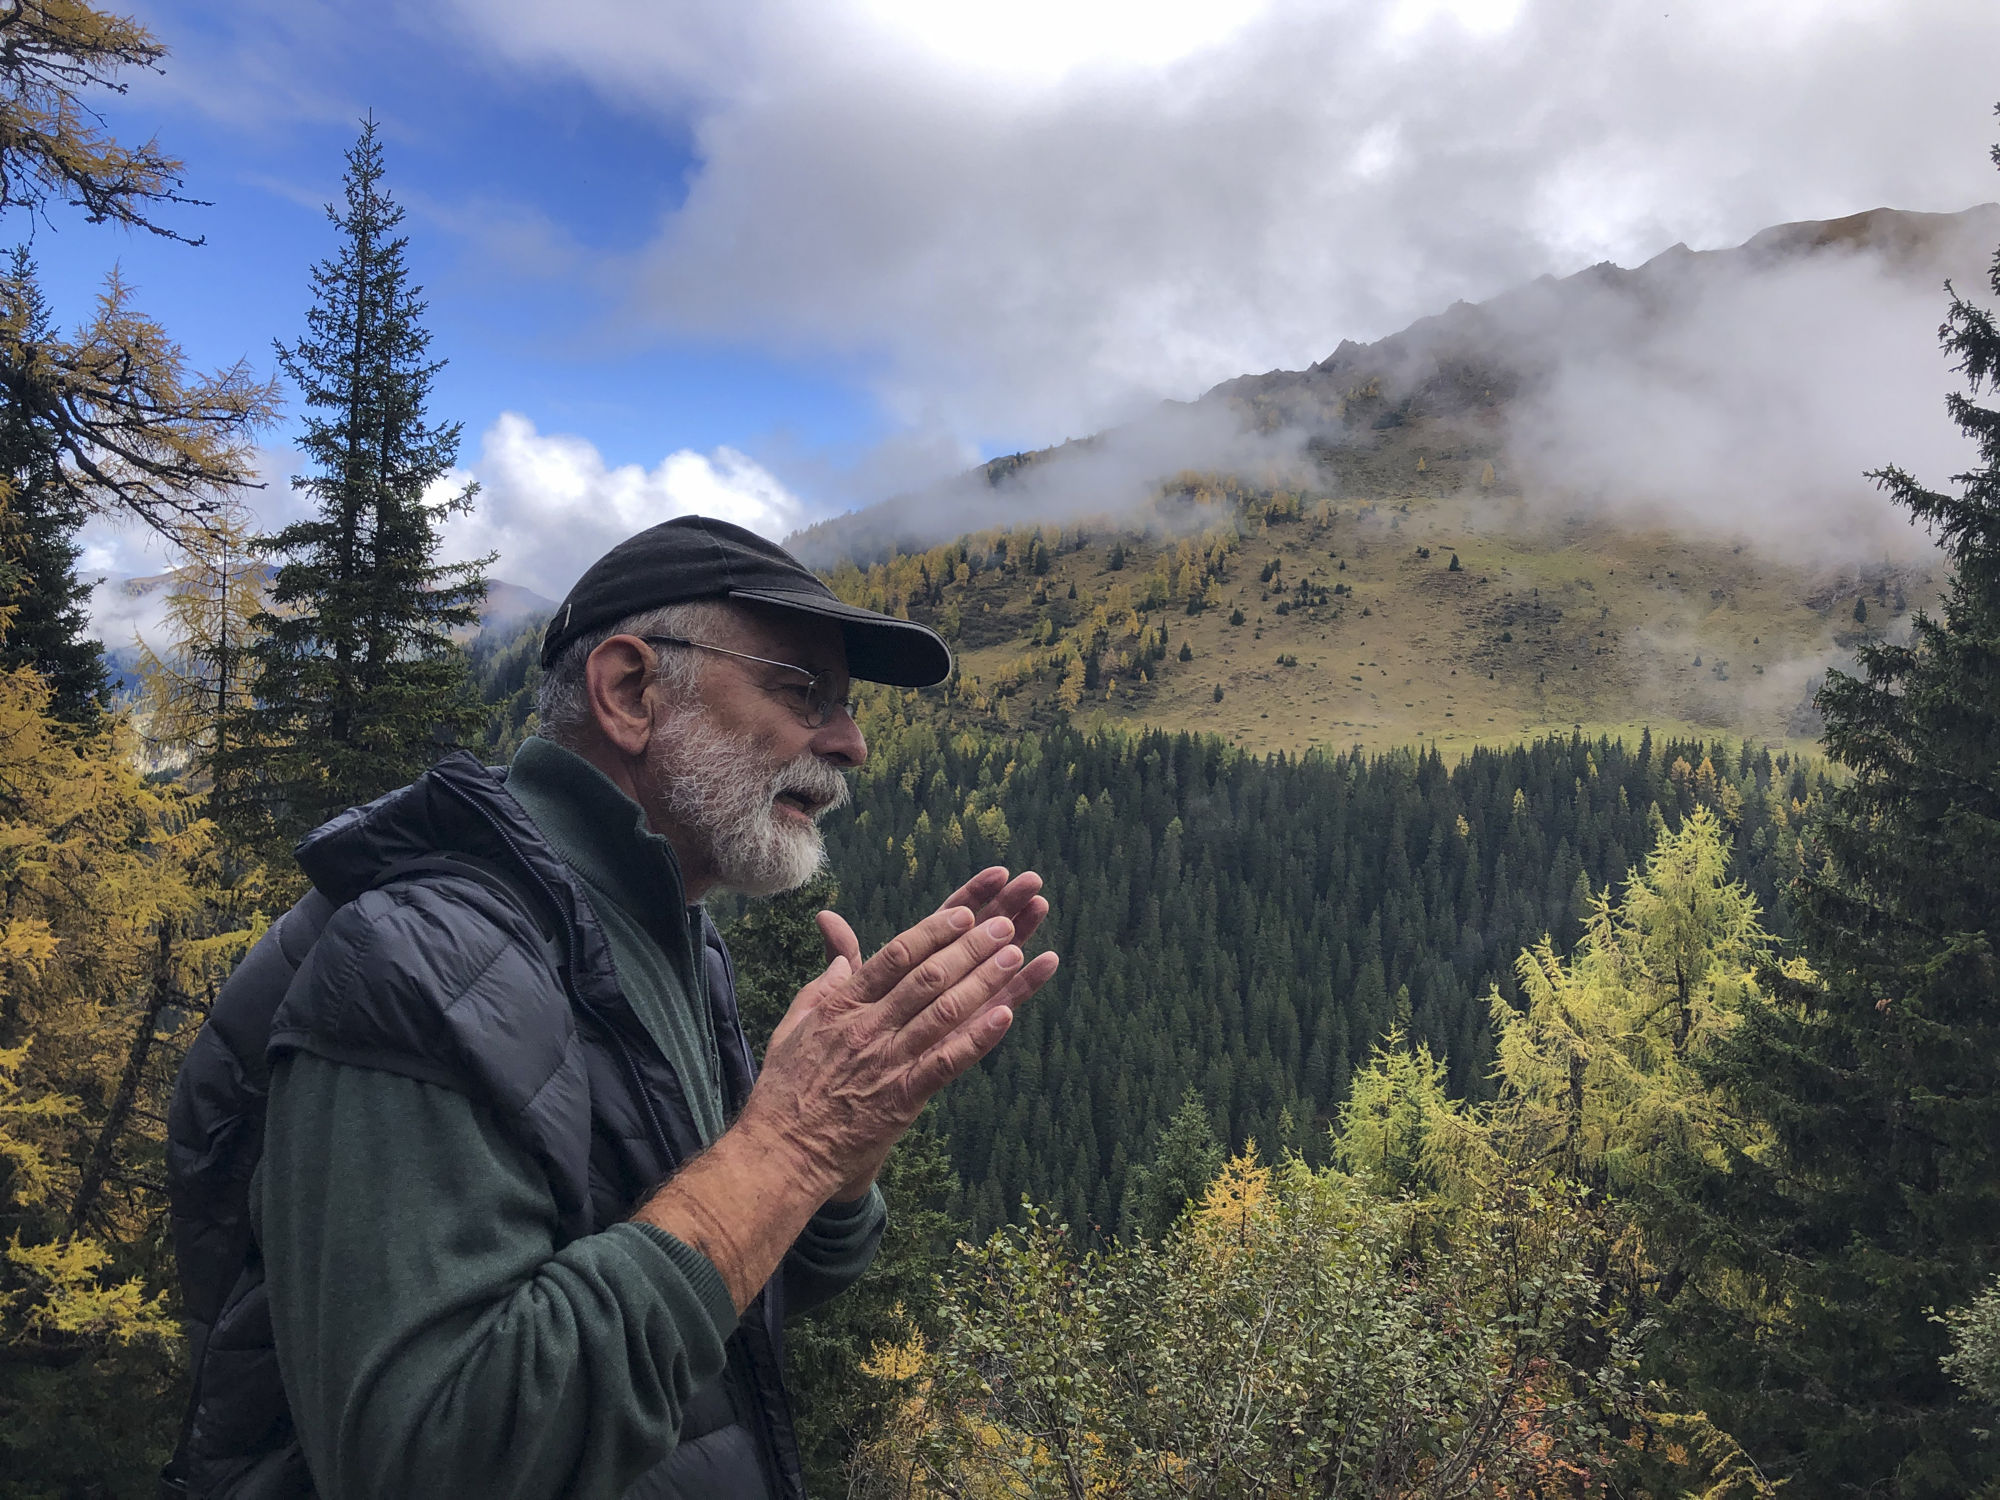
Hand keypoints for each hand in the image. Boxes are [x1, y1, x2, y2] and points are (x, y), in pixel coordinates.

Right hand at [747, 899, 1059, 1202]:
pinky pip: (947, 1063)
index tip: (964, 911)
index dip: (933, 931)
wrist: (782, 1152)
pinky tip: (1006, 1015)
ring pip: (943, 1012)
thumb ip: (822, 985)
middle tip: (1003, 923)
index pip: (895, 956)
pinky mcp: (902, 1099)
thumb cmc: (786, 1089)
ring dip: (982, 981)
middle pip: (927, 977)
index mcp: (843, 1005)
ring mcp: (887, 1063)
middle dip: (969, 947)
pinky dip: (978, 1038)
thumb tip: (840, 954)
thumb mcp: (795, 1024)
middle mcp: (868, 1027)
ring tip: (1014, 954)